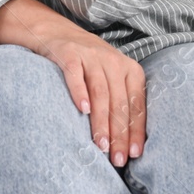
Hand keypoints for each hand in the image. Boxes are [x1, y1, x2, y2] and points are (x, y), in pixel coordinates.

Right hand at [33, 25, 147, 168]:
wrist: (57, 34)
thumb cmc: (89, 66)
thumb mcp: (112, 79)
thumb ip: (121, 103)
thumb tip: (130, 146)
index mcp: (130, 70)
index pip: (136, 105)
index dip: (135, 131)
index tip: (133, 154)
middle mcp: (113, 61)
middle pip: (119, 102)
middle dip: (119, 134)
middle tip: (116, 159)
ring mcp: (91, 56)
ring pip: (101, 92)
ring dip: (101, 121)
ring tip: (100, 145)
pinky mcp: (69, 53)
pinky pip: (76, 75)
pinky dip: (80, 92)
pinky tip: (82, 110)